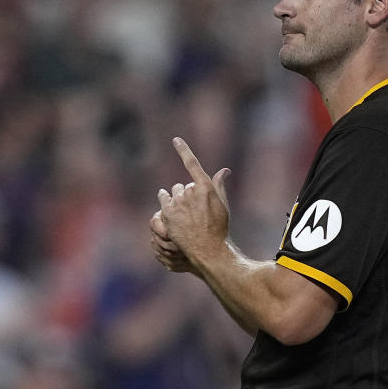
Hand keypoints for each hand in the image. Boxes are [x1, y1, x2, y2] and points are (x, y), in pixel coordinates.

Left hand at [155, 137, 230, 268]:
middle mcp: (190, 192)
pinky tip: (168, 206)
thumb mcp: (222, 204)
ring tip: (184, 211)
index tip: (175, 140)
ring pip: (173, 192)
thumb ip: (219, 184)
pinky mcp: (168, 213)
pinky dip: (165, 200)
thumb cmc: (219, 227)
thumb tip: (225, 170)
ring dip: (176, 198)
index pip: (192, 163)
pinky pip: (163, 199)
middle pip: (184, 185)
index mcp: (206, 187)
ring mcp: (178, 203)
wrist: (208, 249)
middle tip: (195, 208)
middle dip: (187, 193)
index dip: (183, 150)